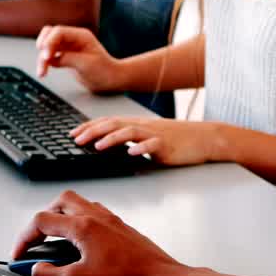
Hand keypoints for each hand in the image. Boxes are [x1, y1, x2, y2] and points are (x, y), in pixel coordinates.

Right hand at [11, 190, 186, 275]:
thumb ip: (50, 274)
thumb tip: (35, 269)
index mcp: (83, 226)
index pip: (42, 221)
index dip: (24, 238)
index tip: (19, 255)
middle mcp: (97, 217)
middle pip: (60, 202)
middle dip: (43, 218)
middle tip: (36, 239)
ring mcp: (112, 221)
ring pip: (79, 204)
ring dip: (62, 217)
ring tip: (55, 239)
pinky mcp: (122, 229)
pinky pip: (95, 214)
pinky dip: (81, 222)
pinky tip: (82, 243)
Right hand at [35, 25, 122, 90]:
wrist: (110, 80)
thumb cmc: (104, 71)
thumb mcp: (87, 64)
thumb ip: (68, 58)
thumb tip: (52, 58)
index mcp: (80, 36)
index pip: (59, 32)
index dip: (49, 42)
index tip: (46, 56)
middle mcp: (73, 39)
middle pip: (50, 35)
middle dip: (43, 47)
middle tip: (43, 61)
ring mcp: (68, 47)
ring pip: (47, 46)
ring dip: (42, 58)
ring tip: (42, 72)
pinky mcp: (65, 57)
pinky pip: (50, 56)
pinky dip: (45, 63)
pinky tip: (44, 71)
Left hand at [72, 117, 223, 166]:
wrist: (203, 137)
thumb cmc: (175, 139)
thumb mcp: (147, 136)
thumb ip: (129, 139)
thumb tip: (106, 145)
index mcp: (135, 124)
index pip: (107, 122)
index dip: (88, 127)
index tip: (72, 134)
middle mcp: (142, 126)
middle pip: (113, 124)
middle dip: (92, 131)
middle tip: (76, 140)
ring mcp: (155, 134)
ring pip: (129, 132)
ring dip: (111, 139)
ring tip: (97, 146)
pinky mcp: (167, 145)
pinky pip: (153, 145)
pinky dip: (142, 149)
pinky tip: (133, 153)